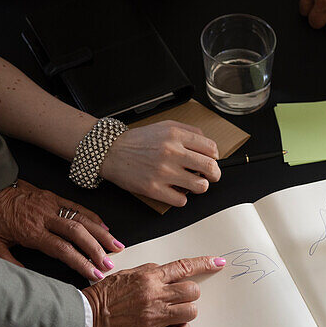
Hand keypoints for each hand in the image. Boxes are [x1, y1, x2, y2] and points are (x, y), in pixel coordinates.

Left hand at [0, 180, 120, 279]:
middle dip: (97, 249)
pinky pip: (77, 206)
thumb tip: (26, 279)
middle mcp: (45, 217)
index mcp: (31, 231)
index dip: (81, 263)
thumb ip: (8, 262)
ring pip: (83, 219)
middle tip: (110, 263)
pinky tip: (104, 226)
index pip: (63, 249)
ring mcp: (51, 204)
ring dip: (102, 233)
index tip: (94, 274)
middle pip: (78, 234)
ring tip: (117, 245)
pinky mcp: (52, 197)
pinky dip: (93, 216)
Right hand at [81, 255, 227, 326]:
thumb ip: (148, 273)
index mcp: (148, 278)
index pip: (184, 267)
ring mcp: (154, 318)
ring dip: (185, 313)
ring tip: (171, 315)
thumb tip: (167, 273)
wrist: (82, 321)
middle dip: (190, 294)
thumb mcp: (123, 275)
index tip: (219, 263)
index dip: (205, 264)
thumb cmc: (99, 298)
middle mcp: (154, 296)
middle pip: (193, 291)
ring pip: (191, 312)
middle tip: (179, 299)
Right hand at [100, 121, 220, 206]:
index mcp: (176, 136)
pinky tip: (175, 191)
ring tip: (191, 184)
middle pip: (211, 168)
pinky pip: (181, 200)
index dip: (214, 157)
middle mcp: (171, 153)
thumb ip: (188, 131)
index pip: (211, 149)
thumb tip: (208, 145)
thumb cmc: (137, 141)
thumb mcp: (165, 126)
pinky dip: (181, 198)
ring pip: (200, 186)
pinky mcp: (153, 189)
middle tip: (210, 176)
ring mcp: (163, 172)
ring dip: (199, 187)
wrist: (110, 151)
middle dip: (214, 174)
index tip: (210, 161)